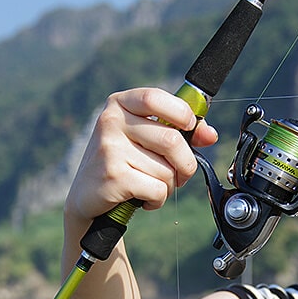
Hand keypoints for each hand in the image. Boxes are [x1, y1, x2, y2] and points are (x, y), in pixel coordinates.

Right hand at [66, 87, 218, 222]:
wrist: (87, 197)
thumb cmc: (123, 163)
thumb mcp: (147, 139)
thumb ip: (180, 132)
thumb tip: (210, 134)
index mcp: (120, 104)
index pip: (155, 98)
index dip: (181, 112)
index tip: (189, 126)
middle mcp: (111, 122)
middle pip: (172, 141)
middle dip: (185, 165)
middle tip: (178, 174)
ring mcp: (110, 148)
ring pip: (167, 170)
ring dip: (169, 185)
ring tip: (151, 186)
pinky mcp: (112, 175)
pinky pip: (157, 189)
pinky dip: (158, 200)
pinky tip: (143, 199)